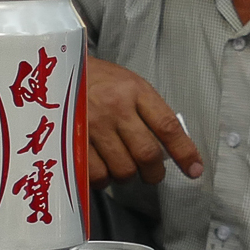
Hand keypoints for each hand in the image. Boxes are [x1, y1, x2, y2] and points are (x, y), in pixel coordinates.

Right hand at [84, 58, 202, 186]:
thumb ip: (147, 112)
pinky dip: (104, 179)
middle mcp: (115, 107)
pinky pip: (97, 174)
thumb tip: (168, 149)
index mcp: (135, 90)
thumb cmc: (96, 80)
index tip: (194, 170)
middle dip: (154, 173)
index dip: (185, 152)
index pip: (168, 126)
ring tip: (123, 168)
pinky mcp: (72, 140)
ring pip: (123, 169)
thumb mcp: (127, 84)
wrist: (55, 70)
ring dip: (128, 176)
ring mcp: (92, 125)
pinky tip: (103, 169)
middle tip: (152, 174)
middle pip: (147, 154)